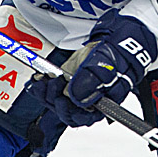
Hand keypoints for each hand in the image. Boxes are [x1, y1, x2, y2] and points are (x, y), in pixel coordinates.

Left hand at [25, 13, 154, 126]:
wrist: (117, 39)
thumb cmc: (118, 52)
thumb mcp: (107, 63)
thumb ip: (93, 80)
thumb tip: (75, 96)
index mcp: (102, 103)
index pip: (81, 117)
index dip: (68, 110)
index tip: (60, 97)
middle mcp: (89, 101)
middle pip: (66, 111)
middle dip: (54, 98)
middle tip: (51, 82)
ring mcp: (77, 92)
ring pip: (57, 102)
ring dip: (46, 92)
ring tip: (43, 79)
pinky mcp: (68, 83)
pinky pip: (52, 91)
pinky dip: (42, 87)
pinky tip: (39, 79)